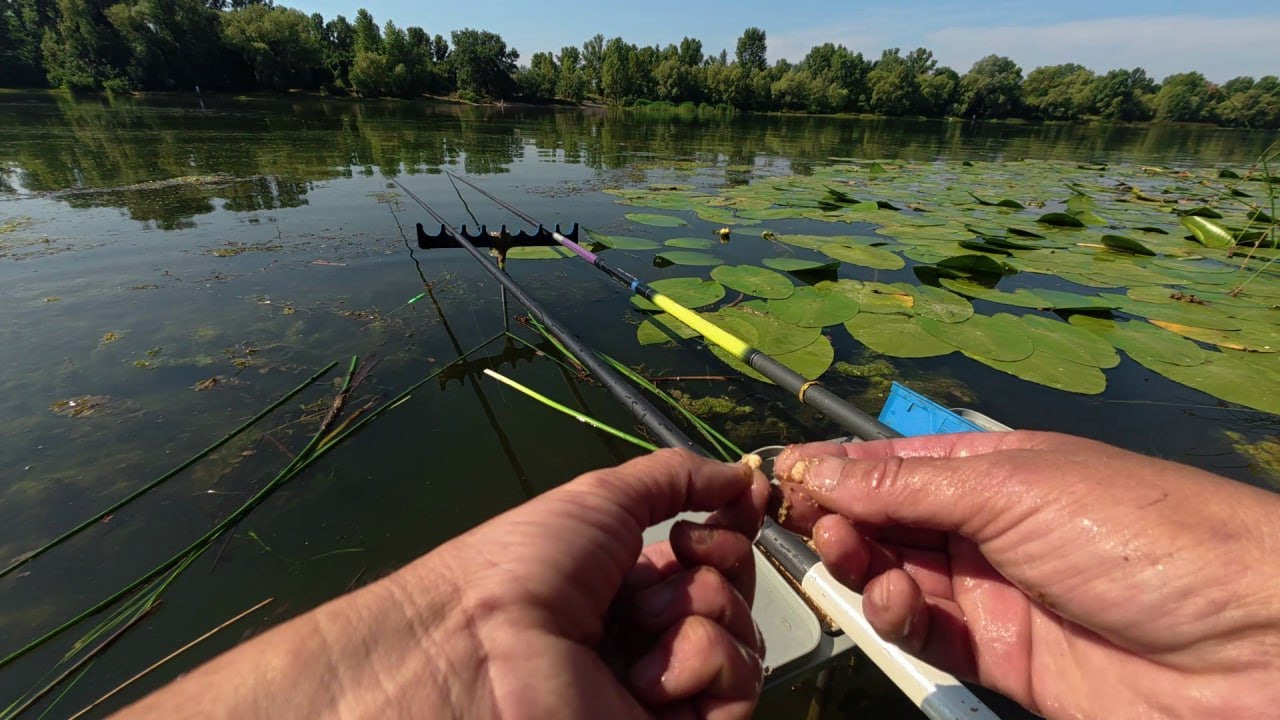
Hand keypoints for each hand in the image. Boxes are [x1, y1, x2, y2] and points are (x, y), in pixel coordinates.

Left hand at [115, 450, 768, 719]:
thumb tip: (743, 474)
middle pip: (735, 615)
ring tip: (642, 644)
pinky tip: (649, 681)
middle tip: (660, 594)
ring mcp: (647, 705)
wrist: (455, 662)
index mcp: (620, 589)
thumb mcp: (597, 503)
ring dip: (708, 638)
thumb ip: (670, 481)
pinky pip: (725, 713)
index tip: (715, 532)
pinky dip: (705, 684)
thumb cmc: (506, 575)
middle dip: (716, 593)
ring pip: (739, 668)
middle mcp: (638, 646)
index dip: (725, 549)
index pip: (714, 567)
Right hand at [774, 430, 1279, 719]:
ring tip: (860, 563)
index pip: (893, 464)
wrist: (1249, 645)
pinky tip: (900, 605)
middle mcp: (988, 526)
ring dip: (866, 569)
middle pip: (887, 523)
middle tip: (815, 524)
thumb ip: (904, 486)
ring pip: (898, 580)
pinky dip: (901, 621)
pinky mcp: (1003, 662)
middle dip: (842, 520)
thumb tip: (812, 466)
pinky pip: (928, 638)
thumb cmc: (1135, 532)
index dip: (834, 469)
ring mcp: (994, 595)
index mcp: (994, 467)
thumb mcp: (1012, 487)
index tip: (776, 476)